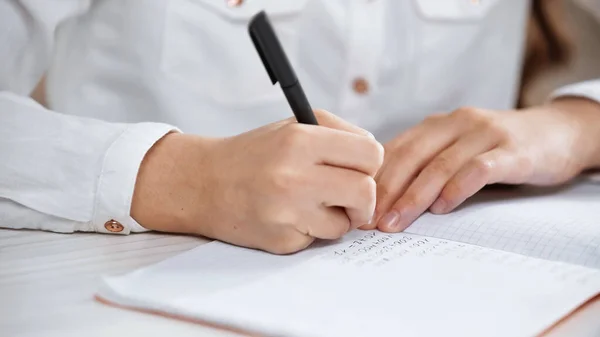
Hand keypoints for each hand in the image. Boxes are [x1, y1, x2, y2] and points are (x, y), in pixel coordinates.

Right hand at [132, 110, 383, 253]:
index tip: (359, 168)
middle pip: (365, 192)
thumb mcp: (294, 126)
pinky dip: (312, 230)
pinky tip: (289, 216)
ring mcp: (287, 212)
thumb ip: (339, 134)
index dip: (370, 163)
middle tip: (349, 196)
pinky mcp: (282, 240)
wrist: (205, 184)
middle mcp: (294, 176)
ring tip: (310, 203)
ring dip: (337, 217)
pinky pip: (319, 240)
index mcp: (300, 140)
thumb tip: (375, 161)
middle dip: (363, 197)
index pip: (370, 153)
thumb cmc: (255, 153)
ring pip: (346, 223)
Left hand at [363, 98, 599, 232]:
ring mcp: (485, 134)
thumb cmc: (498, 148)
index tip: (355, 209)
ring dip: (413, 197)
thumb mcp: (457, 148)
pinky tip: (443, 208)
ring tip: (394, 223)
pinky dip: (458, 188)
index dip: (373, 181)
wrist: (558, 132)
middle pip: (411, 157)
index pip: (396, 151)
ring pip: (440, 165)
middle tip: (367, 222)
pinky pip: (480, 168)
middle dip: (385, 192)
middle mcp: (456, 123)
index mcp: (437, 125)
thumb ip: (426, 164)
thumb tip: (384, 198)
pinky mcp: (512, 151)